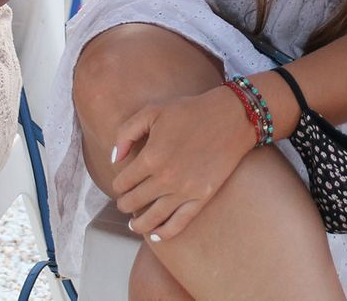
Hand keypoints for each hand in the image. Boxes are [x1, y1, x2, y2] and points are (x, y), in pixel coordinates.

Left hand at [109, 86, 256, 240]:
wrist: (231, 117)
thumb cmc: (190, 111)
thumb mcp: (152, 111)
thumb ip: (126, 133)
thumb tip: (115, 160)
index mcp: (151, 157)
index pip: (123, 182)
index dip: (118, 183)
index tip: (121, 182)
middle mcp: (166, 178)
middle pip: (134, 202)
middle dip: (125, 203)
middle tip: (125, 202)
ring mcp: (185, 190)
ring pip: (152, 219)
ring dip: (138, 224)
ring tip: (134, 224)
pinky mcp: (202, 197)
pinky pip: (179, 223)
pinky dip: (164, 233)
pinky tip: (156, 235)